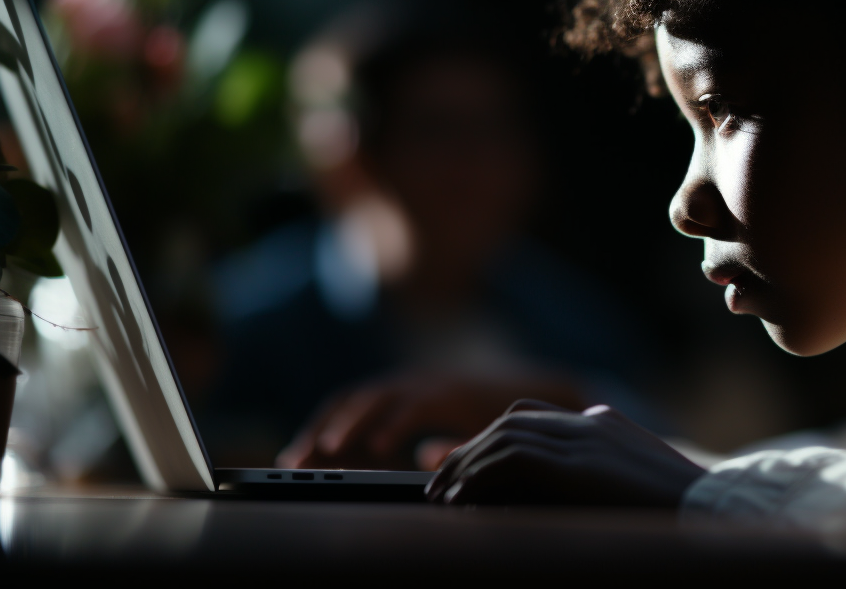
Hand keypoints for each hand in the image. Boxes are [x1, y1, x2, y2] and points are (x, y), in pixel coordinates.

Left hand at [277, 373, 583, 469]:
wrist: (551, 401)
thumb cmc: (506, 421)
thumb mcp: (465, 433)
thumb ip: (439, 444)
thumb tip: (421, 460)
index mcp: (410, 392)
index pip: (353, 407)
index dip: (321, 430)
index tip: (294, 461)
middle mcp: (414, 383)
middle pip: (353, 401)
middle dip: (321, 430)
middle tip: (294, 462)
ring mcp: (433, 384)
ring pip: (377, 398)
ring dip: (349, 423)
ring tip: (326, 451)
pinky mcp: (454, 392)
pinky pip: (416, 405)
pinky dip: (395, 423)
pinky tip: (379, 446)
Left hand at [426, 400, 706, 506]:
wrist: (716, 515)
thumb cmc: (682, 518)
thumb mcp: (631, 492)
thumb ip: (593, 484)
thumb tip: (544, 505)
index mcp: (606, 425)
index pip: (535, 417)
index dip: (495, 440)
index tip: (470, 467)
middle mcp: (592, 422)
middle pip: (513, 421)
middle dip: (471, 450)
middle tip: (442, 483)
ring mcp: (586, 436)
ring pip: (505, 435)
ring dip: (466, 465)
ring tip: (442, 496)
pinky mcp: (578, 460)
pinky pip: (511, 458)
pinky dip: (479, 476)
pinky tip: (462, 501)